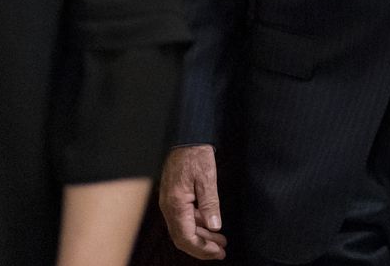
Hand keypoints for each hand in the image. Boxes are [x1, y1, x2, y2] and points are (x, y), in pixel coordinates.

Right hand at [160, 145, 227, 259]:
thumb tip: (215, 227)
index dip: (202, 249)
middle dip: (202, 247)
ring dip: (201, 237)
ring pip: (183, 229)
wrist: (185, 137)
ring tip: (220, 241)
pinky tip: (210, 225)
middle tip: (221, 251)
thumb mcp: (207, 178)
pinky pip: (183, 218)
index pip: (186, 237)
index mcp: (175, 204)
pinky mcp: (173, 198)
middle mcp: (168, 207)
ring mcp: (169, 202)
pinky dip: (197, 225)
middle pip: (183, 237)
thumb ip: (210, 204)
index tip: (218, 252)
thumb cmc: (195, 154)